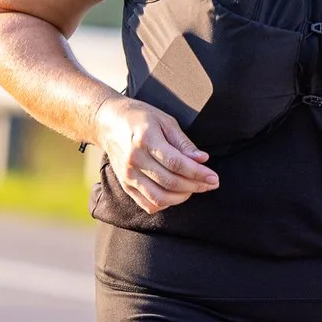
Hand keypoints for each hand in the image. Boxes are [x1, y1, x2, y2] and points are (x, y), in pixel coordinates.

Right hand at [95, 96, 217, 212]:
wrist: (108, 122)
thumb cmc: (140, 118)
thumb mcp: (165, 121)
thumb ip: (183, 143)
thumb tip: (202, 159)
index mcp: (146, 139)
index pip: (177, 163)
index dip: (198, 173)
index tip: (214, 177)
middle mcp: (134, 160)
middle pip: (170, 182)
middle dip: (195, 186)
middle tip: (210, 184)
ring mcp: (128, 175)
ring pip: (159, 197)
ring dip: (182, 197)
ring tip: (194, 189)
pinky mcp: (125, 184)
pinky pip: (147, 203)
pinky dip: (165, 204)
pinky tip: (175, 195)